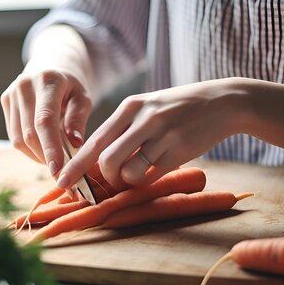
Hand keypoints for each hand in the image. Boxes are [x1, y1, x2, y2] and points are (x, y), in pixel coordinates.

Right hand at [0, 67, 91, 176]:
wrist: (51, 65)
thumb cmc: (71, 86)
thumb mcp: (83, 98)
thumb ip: (78, 120)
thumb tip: (75, 144)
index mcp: (48, 81)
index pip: (45, 120)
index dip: (50, 147)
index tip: (57, 170)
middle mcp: (24, 85)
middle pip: (30, 133)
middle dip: (46, 156)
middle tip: (63, 170)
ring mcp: (11, 93)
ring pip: (19, 139)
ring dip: (37, 155)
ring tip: (54, 158)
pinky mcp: (5, 102)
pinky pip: (14, 136)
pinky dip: (29, 149)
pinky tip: (43, 149)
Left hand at [57, 78, 247, 188]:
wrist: (222, 102)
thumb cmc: (178, 108)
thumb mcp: (147, 107)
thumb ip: (123, 129)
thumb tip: (97, 161)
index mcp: (129, 106)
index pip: (93, 140)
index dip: (76, 166)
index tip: (61, 183)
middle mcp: (142, 118)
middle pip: (105, 159)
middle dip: (104, 178)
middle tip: (114, 180)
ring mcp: (162, 134)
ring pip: (127, 171)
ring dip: (126, 181)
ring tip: (137, 174)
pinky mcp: (179, 149)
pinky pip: (150, 175)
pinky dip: (145, 181)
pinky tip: (153, 171)